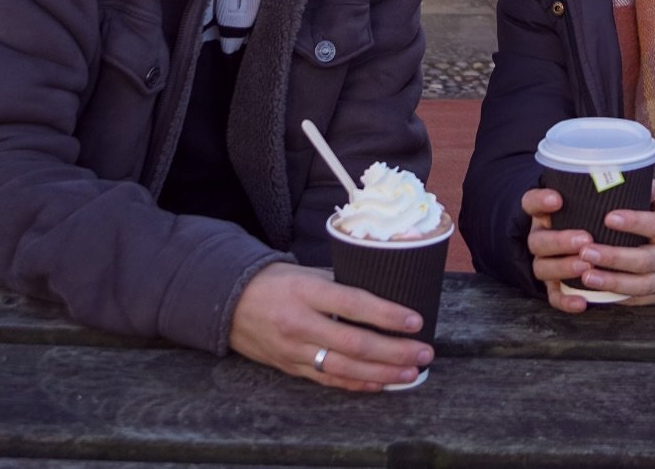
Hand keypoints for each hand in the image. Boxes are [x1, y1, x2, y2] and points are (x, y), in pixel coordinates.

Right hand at [229, 262, 433, 390]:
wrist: (230, 303)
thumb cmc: (276, 282)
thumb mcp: (307, 271)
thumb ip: (341, 281)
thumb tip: (381, 287)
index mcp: (307, 291)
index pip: (354, 304)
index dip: (387, 315)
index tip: (416, 321)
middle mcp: (301, 324)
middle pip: (355, 343)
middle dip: (394, 351)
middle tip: (424, 353)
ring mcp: (296, 350)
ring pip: (346, 367)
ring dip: (383, 373)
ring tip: (411, 372)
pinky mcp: (291, 369)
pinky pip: (330, 380)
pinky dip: (358, 384)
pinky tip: (381, 383)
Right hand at [521, 186, 594, 312]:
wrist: (582, 243)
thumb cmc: (590, 214)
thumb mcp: (588, 199)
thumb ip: (595, 191)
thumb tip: (625, 176)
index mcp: (543, 213)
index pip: (531, 202)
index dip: (540, 201)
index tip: (558, 199)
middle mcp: (540, 237)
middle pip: (538, 240)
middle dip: (560, 240)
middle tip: (585, 239)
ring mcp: (545, 262)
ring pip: (542, 267)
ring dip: (563, 267)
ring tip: (586, 267)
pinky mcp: (554, 286)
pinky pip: (553, 296)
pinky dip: (566, 301)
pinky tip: (582, 302)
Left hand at [574, 180, 654, 305]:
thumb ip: (647, 189)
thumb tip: (615, 176)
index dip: (633, 222)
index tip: (608, 217)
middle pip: (644, 260)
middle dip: (613, 257)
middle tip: (585, 250)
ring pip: (641, 285)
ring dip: (612, 282)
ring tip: (586, 275)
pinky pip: (641, 300)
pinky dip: (619, 298)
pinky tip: (596, 293)